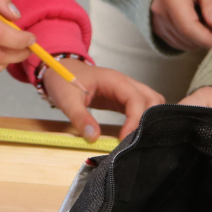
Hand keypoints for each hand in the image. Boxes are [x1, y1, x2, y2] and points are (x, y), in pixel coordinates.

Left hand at [42, 60, 164, 141]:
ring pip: (151, 102)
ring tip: (137, 139)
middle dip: (149, 119)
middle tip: (136, 140)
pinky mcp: (122, 100)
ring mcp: (125, 91)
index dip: (135, 121)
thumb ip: (79, 117)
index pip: (136, 99)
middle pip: (152, 99)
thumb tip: (94, 138)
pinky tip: (135, 135)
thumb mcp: (67, 99)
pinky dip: (143, 120)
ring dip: (149, 119)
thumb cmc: (63, 79)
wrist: (58, 70)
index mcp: (114, 80)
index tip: (124, 140)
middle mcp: (124, 84)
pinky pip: (141, 108)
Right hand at [150, 0, 211, 50]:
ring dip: (199, 37)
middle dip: (207, 36)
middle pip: (187, 38)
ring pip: (183, 43)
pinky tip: (196, 23)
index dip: (208, 38)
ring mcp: (155, 21)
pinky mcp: (156, 28)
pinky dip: (191, 39)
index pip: (189, 28)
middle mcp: (159, 11)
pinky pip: (177, 43)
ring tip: (208, 18)